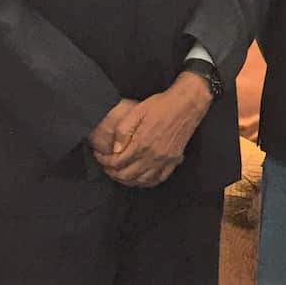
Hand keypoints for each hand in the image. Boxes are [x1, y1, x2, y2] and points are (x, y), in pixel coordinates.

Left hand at [94, 72, 211, 187]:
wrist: (187, 103)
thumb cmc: (161, 105)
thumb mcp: (137, 111)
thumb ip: (123, 131)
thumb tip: (115, 149)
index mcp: (141, 144)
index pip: (117, 162)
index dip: (104, 161)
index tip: (99, 155)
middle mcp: (153, 156)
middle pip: (127, 175)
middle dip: (112, 172)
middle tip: (106, 166)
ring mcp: (164, 160)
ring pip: (142, 180)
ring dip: (127, 180)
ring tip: (120, 173)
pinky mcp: (174, 159)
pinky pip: (159, 178)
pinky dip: (147, 182)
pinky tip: (141, 178)